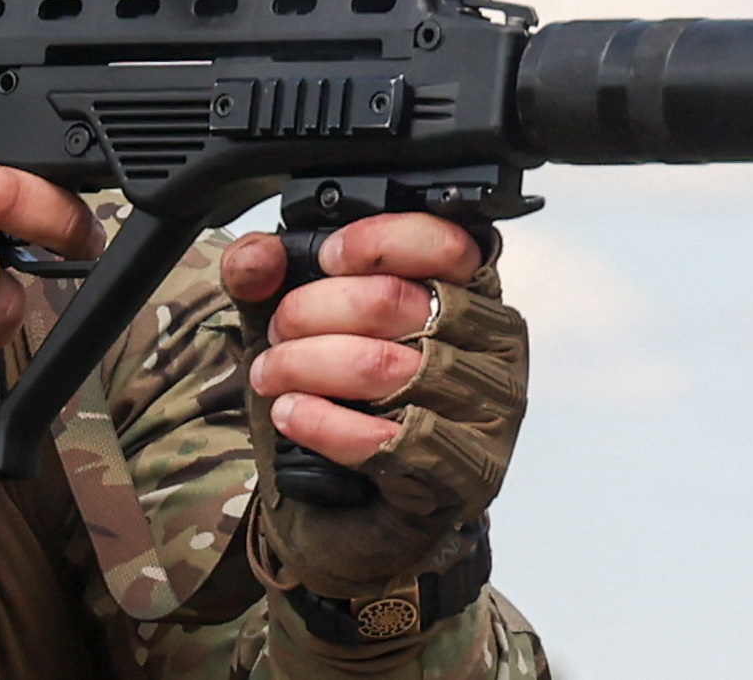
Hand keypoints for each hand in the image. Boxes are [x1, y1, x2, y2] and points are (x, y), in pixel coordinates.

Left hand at [221, 214, 527, 599]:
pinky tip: (290, 414)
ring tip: (269, 375)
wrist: (346, 511)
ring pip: (385, 365)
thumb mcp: (293, 326)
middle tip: (276, 331)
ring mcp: (489, 413)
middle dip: (311, 310)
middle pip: (396, 300)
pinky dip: (325, 422)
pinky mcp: (467, 475)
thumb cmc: (337, 403)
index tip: (325, 258)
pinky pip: (390, 438)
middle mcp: (495, 347)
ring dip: (306, 366)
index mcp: (470, 293)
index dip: (378, 241)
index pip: (448, 243)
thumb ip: (268, 279)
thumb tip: (257, 256)